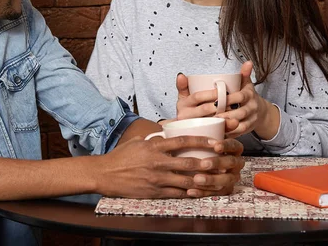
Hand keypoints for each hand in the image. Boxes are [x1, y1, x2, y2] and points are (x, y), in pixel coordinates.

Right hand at [97, 135, 241, 198]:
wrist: (105, 174)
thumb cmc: (121, 156)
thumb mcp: (138, 141)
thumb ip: (154, 138)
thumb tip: (167, 133)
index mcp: (154, 146)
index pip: (182, 141)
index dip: (200, 141)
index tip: (214, 142)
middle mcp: (157, 161)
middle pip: (188, 162)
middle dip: (207, 163)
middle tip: (222, 162)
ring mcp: (156, 178)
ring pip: (186, 181)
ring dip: (203, 181)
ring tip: (216, 179)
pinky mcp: (154, 192)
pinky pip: (177, 193)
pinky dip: (189, 193)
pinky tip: (199, 192)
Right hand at [175, 73, 238, 132]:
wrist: (181, 131)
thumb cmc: (187, 110)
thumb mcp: (183, 98)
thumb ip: (183, 86)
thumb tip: (181, 75)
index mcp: (182, 104)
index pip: (197, 96)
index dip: (211, 93)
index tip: (225, 91)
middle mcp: (184, 116)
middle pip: (205, 109)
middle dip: (221, 106)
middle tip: (235, 103)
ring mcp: (191, 128)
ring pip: (210, 123)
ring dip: (224, 119)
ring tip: (237, 116)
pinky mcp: (199, 137)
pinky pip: (212, 133)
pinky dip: (223, 130)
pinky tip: (232, 127)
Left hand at [215, 61, 279, 138]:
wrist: (261, 112)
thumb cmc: (247, 96)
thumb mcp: (246, 84)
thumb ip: (244, 74)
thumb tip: (248, 62)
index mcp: (249, 95)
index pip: (240, 96)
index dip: (229, 99)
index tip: (216, 101)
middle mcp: (252, 108)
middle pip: (240, 112)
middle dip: (227, 115)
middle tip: (213, 116)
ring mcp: (251, 120)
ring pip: (240, 125)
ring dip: (228, 126)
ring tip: (215, 126)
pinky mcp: (248, 130)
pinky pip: (239, 134)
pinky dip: (229, 134)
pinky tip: (218, 134)